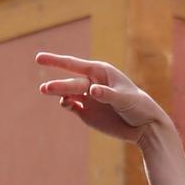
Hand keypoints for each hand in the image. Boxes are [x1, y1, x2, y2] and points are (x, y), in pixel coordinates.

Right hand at [36, 53, 166, 142]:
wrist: (145, 126)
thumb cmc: (139, 106)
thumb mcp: (125, 99)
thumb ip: (108, 94)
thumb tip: (91, 90)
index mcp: (100, 72)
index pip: (74, 65)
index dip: (56, 61)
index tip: (39, 58)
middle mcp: (91, 83)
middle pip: (71, 82)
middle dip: (58, 85)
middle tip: (44, 89)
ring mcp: (88, 98)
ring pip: (68, 93)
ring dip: (58, 93)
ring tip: (46, 92)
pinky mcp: (87, 112)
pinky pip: (72, 106)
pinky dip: (67, 104)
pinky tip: (67, 104)